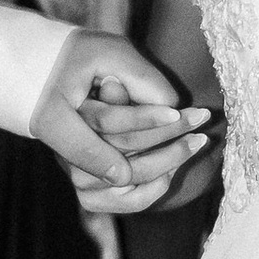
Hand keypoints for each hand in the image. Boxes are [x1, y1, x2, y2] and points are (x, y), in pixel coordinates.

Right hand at [30, 31, 210, 215]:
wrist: (68, 104)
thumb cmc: (90, 70)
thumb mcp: (109, 57)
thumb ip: (134, 78)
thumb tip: (167, 101)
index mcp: (56, 120)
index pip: (107, 121)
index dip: (144, 118)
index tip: (176, 111)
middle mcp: (65, 156)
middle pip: (126, 148)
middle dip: (169, 132)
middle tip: (202, 116)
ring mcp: (78, 179)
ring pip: (134, 177)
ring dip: (171, 158)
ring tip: (198, 139)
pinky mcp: (90, 196)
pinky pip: (132, 201)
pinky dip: (157, 187)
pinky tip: (176, 166)